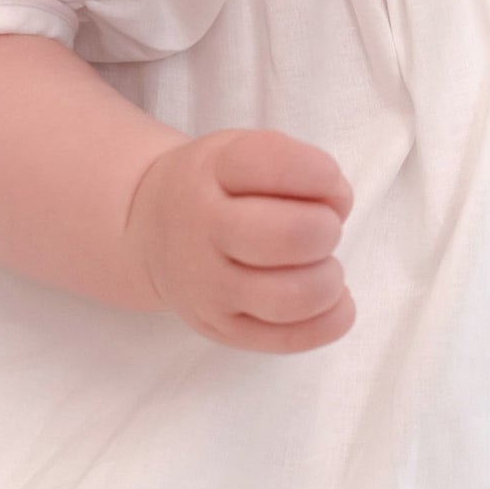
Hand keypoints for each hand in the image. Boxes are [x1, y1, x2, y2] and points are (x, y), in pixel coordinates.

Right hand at [125, 128, 355, 353]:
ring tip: (323, 266)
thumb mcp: (239, 150)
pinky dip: (330, 321)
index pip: (275, 166)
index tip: (328, 181)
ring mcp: (210, 287)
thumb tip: (338, 204)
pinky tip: (335, 300)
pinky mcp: (223, 329)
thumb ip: (294, 164)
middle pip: (289, 236)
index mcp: (211, 172)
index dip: (321, 174)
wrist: (151, 233)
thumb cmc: (215, 186)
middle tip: (323, 227)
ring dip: (329, 280)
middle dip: (326, 229)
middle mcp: (203, 230)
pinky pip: (289, 338)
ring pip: (292, 297)